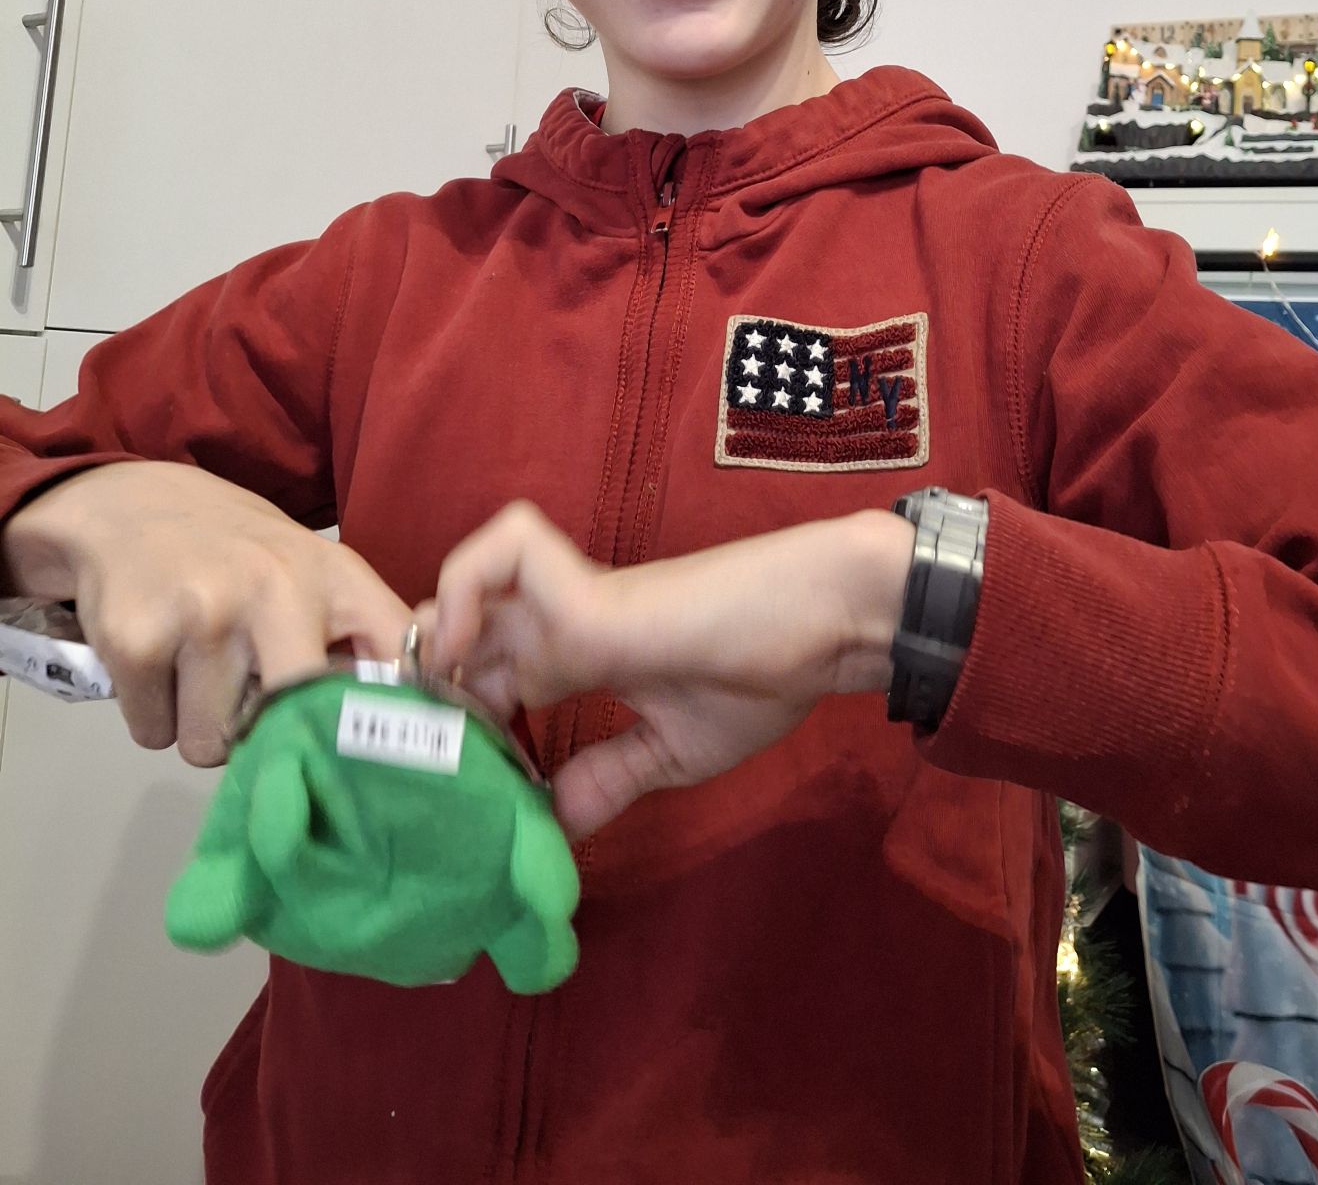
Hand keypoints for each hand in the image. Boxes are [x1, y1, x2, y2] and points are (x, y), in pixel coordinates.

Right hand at [0, 461, 410, 765]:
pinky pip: (154, 735)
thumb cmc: (237, 555)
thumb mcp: (313, 572)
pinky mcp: (138, 640)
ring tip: (197, 668)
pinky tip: (157, 663)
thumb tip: (405, 715)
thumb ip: (359, 637)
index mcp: (334, 576)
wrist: (130, 507)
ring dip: (201, 724)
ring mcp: (205, 615)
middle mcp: (277, 590)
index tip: (383, 753)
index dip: (395, 713)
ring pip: (212, 744)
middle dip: (274, 738)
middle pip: (296, 722)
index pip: (394, 653)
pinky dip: (153, 715)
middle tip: (253, 706)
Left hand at [420, 501, 912, 839]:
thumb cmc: (768, 675)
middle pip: (455, 631)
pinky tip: (468, 655)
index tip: (452, 782)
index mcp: (579, 656)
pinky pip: (500, 555)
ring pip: (460, 584)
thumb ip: (609, 778)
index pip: (485, 673)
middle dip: (423, 685)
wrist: (827, 625)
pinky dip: (467, 588)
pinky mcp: (588, 596)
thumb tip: (549, 829)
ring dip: (433, 634)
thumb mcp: (675, 750)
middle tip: (424, 755)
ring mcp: (570, 605)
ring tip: (440, 708)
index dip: (454, 717)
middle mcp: (561, 624)